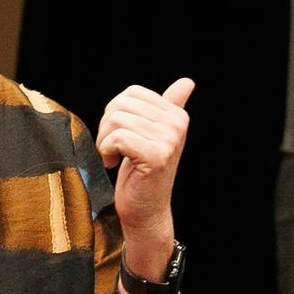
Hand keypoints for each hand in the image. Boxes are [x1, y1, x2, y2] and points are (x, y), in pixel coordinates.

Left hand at [97, 78, 192, 253]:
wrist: (145, 210)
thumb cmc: (143, 172)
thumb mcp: (155, 135)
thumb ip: (170, 107)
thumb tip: (188, 82)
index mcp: (177, 115)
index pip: (132, 93)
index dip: (116, 113)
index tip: (121, 137)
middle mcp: (177, 125)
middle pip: (121, 105)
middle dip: (107, 127)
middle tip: (114, 149)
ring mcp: (168, 140)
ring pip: (116, 120)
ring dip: (104, 141)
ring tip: (114, 157)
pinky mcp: (156, 156)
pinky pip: (117, 138)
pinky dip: (106, 151)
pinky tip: (113, 164)